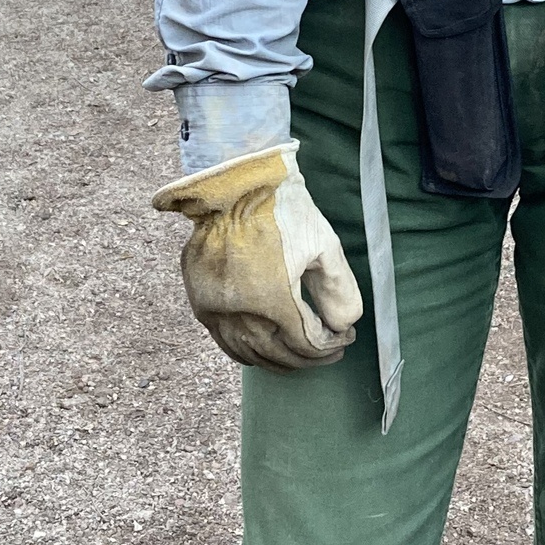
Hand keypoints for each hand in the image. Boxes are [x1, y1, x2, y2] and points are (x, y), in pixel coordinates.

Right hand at [152, 142, 361, 371]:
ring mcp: (214, 310)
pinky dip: (247, 352)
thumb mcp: (323, 244)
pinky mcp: (199, 301)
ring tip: (302, 356)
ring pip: (250, 354)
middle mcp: (238, 313)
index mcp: (271, 300)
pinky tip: (264, 350)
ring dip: (279, 361)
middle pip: (280, 355)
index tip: (345, 337)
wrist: (233, 184)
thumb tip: (343, 326)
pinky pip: (224, 342)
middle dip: (309, 358)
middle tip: (330, 352)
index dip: (329, 346)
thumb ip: (339, 291)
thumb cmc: (282, 209)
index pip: (305, 344)